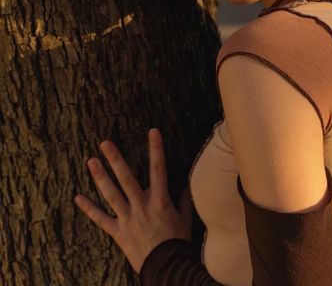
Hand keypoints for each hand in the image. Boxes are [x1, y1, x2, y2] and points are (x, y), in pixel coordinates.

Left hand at [74, 128, 192, 273]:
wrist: (167, 268)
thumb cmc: (178, 243)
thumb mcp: (185, 218)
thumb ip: (183, 200)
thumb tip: (186, 184)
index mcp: (160, 200)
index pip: (159, 169)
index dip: (156, 149)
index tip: (153, 131)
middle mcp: (142, 206)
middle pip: (126, 178)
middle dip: (115, 159)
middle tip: (104, 143)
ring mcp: (128, 219)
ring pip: (111, 195)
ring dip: (100, 177)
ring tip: (91, 161)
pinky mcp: (119, 233)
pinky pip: (101, 220)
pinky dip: (89, 209)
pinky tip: (78, 198)